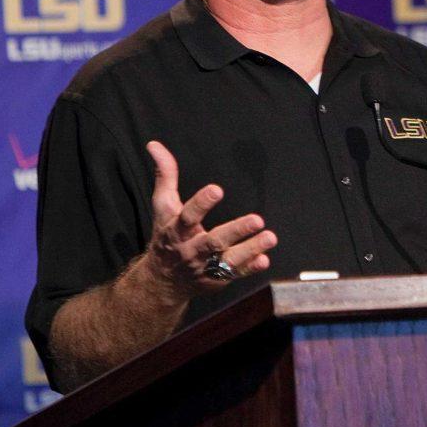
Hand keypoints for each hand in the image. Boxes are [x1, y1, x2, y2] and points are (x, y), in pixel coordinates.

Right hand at [143, 141, 276, 294]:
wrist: (162, 281)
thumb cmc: (167, 235)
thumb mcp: (163, 207)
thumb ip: (165, 176)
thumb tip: (155, 145)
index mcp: (176, 231)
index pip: (187, 216)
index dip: (201, 204)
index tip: (217, 189)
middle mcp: (190, 250)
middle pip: (213, 242)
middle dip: (235, 231)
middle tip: (257, 219)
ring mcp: (205, 267)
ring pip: (228, 260)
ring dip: (250, 249)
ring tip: (270, 237)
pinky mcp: (217, 279)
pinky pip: (235, 274)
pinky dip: (250, 268)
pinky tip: (264, 259)